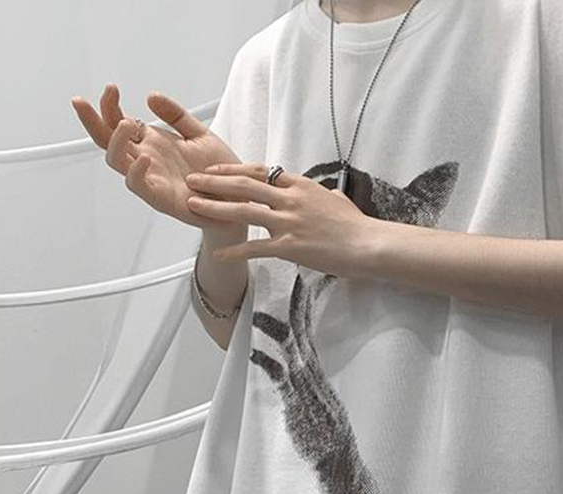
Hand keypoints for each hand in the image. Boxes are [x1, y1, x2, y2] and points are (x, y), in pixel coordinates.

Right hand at [70, 84, 244, 235]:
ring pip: (118, 163)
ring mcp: (153, 180)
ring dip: (115, 142)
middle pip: (108, 141)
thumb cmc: (219, 172)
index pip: (119, 123)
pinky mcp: (162, 199)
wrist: (239, 200)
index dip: (109, 106)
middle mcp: (148, 161)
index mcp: (153, 144)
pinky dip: (136, 172)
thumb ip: (176, 115)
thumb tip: (151, 96)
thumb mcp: (199, 134)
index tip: (111, 88)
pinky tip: (144, 158)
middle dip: (92, 121)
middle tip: (82, 102)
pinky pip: (140, 187)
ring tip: (125, 125)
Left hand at [184, 162, 374, 276]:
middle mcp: (291, 200)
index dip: (235, 169)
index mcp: (301, 186)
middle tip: (193, 180)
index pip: (261, 172)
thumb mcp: (340, 202)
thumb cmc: (357, 226)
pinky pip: (256, 248)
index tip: (216, 169)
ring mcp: (289, 222)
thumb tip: (328, 193)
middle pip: (245, 185)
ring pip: (244, 210)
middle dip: (215, 181)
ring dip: (215, 207)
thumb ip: (327, 196)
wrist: (368, 244)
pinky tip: (219, 255)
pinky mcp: (290, 246)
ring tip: (193, 205)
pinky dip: (235, 251)